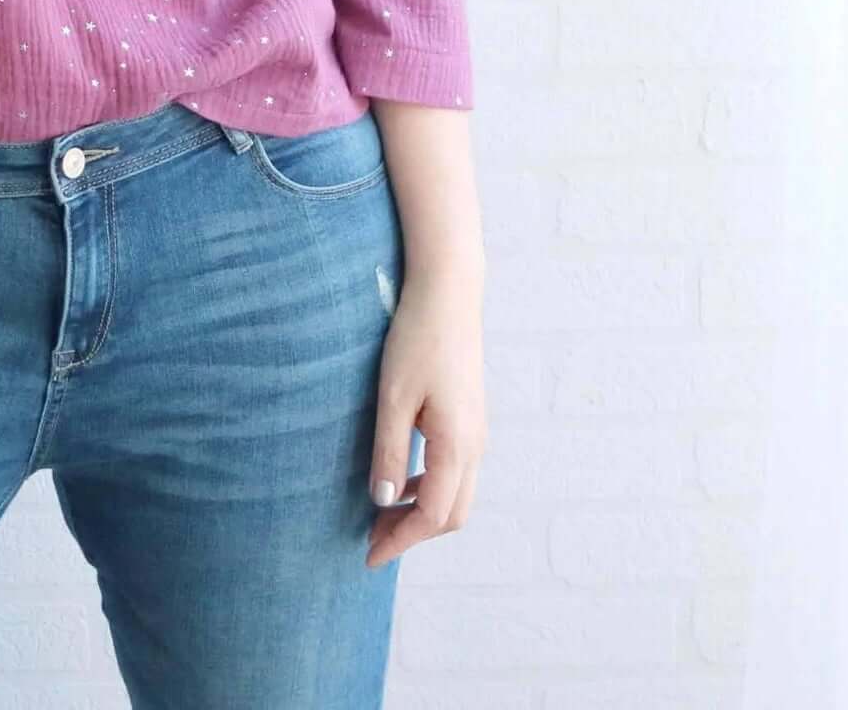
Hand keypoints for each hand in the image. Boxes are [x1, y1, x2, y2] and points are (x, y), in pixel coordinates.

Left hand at [364, 267, 485, 569]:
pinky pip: (457, 471)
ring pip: (458, 494)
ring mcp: (478, 430)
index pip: (433, 515)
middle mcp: (476, 444)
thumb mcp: (393, 396)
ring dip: (423, 512)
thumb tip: (383, 501)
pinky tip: (402, 477)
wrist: (449, 290)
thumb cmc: (417, 338)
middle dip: (414, 534)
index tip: (369, 556)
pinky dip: (431, 488)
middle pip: (452, 514)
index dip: (401, 541)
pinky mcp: (472, 417)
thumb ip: (389, 451)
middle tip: (373, 540)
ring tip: (383, 515)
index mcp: (458, 444)